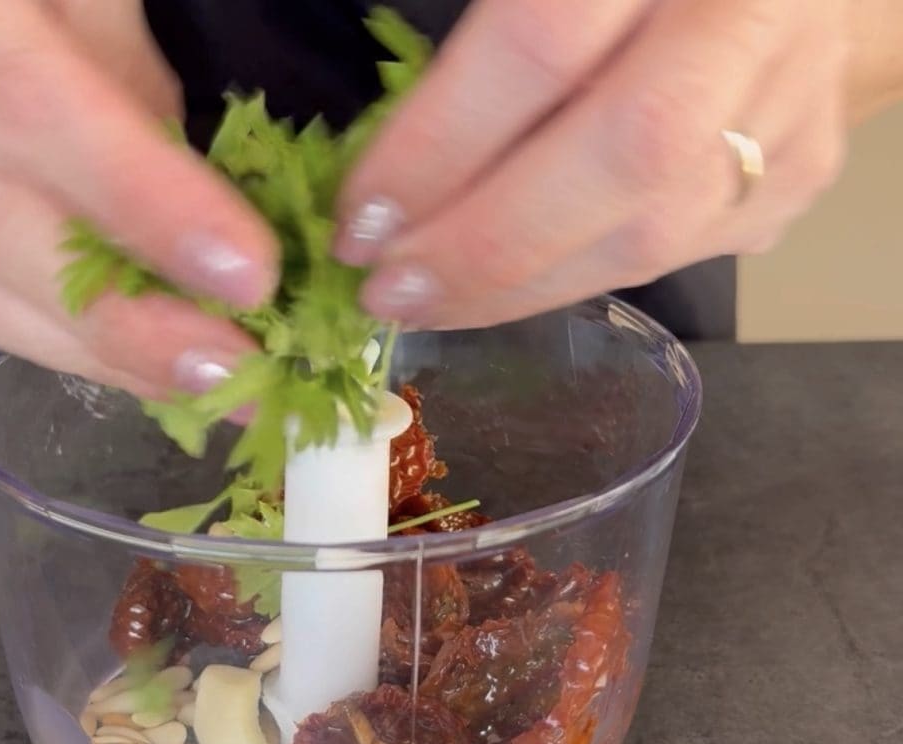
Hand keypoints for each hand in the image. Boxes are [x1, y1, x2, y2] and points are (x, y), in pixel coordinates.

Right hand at [0, 0, 275, 394]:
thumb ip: (128, 81)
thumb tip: (200, 217)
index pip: (27, 102)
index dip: (140, 199)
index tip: (247, 273)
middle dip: (123, 316)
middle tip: (231, 369)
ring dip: (97, 352)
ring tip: (205, 385)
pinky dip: (59, 344)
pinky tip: (139, 366)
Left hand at [337, 0, 848, 329]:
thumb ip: (486, 44)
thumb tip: (385, 183)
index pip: (543, 42)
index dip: (437, 144)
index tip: (359, 219)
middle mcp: (757, 20)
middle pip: (621, 158)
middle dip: (482, 246)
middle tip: (389, 293)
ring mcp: (793, 108)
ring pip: (650, 234)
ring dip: (517, 288)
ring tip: (430, 302)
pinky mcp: (799, 176)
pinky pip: (669, 258)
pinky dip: (567, 281)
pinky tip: (504, 289)